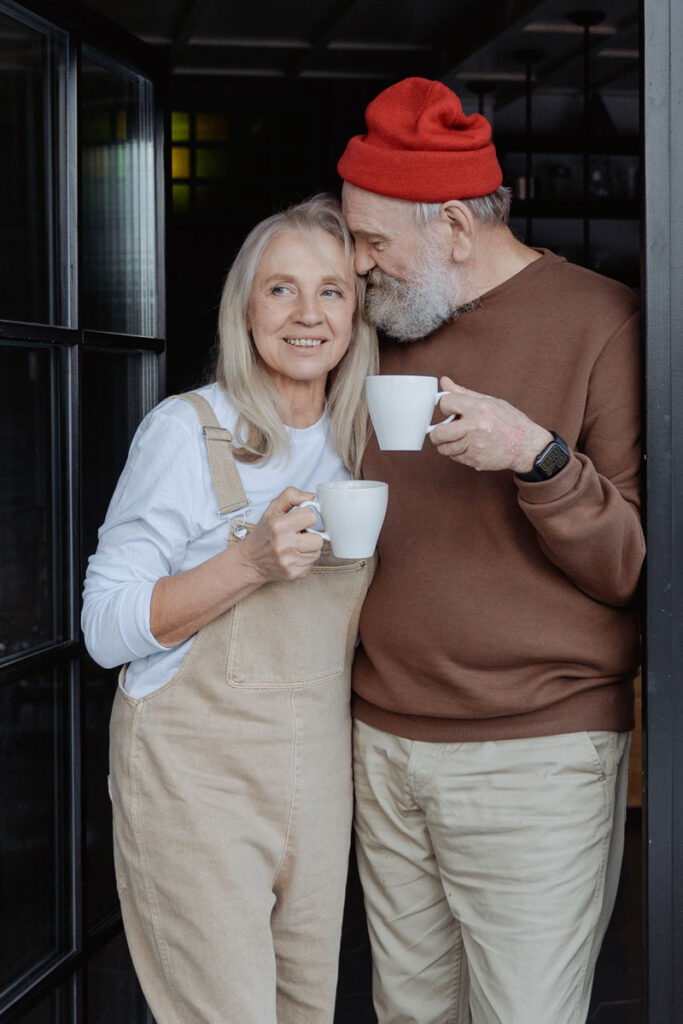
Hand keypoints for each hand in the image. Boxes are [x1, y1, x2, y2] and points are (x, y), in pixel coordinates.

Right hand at [239, 486, 323, 582]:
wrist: (251, 561)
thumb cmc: (264, 533)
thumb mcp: (272, 509)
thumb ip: (291, 496)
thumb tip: (311, 497)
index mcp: (279, 526)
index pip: (311, 516)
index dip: (306, 517)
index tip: (299, 521)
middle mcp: (284, 545)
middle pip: (318, 538)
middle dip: (309, 535)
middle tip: (297, 536)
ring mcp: (289, 561)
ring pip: (317, 552)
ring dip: (308, 548)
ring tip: (294, 546)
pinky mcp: (294, 574)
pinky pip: (311, 563)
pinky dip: (304, 559)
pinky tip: (292, 557)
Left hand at [429, 376, 552, 472]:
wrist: (527, 445)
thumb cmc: (510, 422)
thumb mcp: (489, 401)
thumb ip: (463, 393)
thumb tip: (444, 382)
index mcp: (478, 408)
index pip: (445, 403)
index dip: (445, 406)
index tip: (449, 410)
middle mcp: (475, 427)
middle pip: (438, 432)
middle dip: (437, 432)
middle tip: (442, 431)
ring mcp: (475, 446)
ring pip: (444, 448)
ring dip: (446, 445)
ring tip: (457, 439)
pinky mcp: (476, 460)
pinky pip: (455, 458)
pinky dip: (457, 453)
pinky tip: (468, 446)